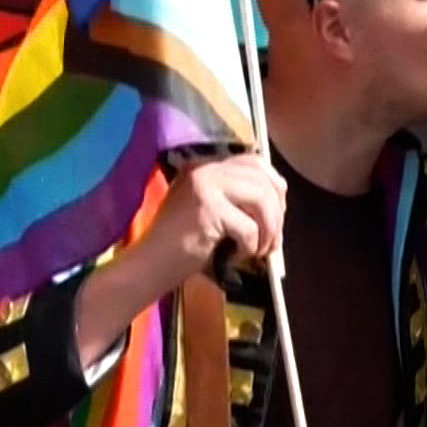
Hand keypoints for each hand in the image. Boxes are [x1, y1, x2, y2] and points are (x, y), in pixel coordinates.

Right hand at [145, 153, 288, 273]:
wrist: (148, 265)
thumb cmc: (180, 244)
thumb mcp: (210, 209)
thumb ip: (237, 197)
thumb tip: (278, 203)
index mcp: (206, 164)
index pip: (255, 162)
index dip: (274, 187)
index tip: (277, 214)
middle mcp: (206, 168)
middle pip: (263, 179)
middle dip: (277, 212)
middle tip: (274, 239)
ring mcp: (205, 185)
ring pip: (261, 199)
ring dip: (270, 229)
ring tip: (262, 250)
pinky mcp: (207, 208)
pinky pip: (249, 227)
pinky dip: (252, 246)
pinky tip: (239, 255)